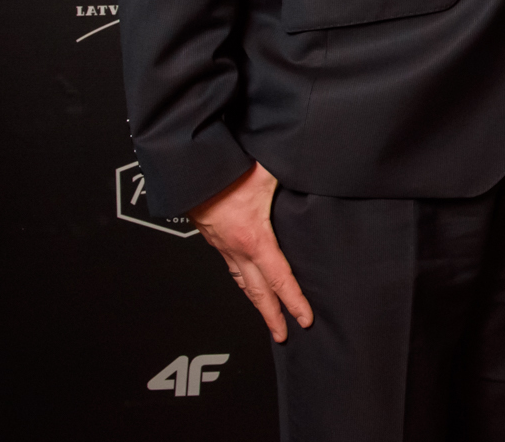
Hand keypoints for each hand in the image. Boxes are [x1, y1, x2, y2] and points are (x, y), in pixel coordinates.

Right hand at [188, 162, 313, 342]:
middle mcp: (236, 248)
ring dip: (257, 302)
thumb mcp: (268, 173)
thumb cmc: (226, 170)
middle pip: (258, 292)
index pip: (279, 278)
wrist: (191, 171)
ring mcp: (222, 245)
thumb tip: (313, 173)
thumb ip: (293, 176)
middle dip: (272, 316)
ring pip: (242, 282)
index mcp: (253, 237)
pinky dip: (244, 282)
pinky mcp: (214, 238)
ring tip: (269, 316)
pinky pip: (232, 267)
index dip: (293, 301)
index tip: (304, 319)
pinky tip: (249, 282)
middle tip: (283, 335)